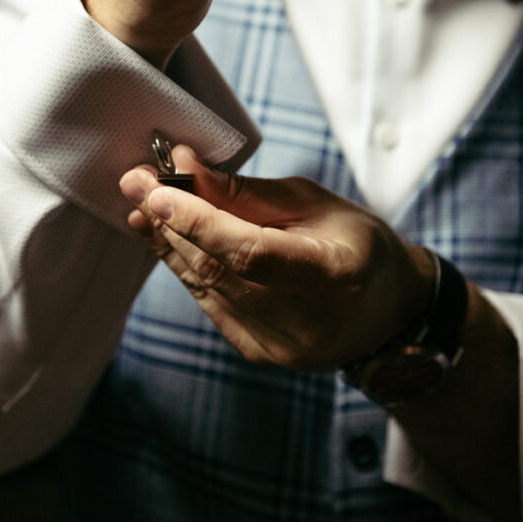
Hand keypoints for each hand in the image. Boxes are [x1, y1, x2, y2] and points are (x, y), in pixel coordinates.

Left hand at [119, 145, 435, 370]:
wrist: (386, 310)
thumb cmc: (356, 244)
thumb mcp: (313, 202)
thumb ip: (245, 191)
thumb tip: (184, 167)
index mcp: (335, 276)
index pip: (251, 251)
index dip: (198, 221)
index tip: (156, 189)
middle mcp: (308, 322)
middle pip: (219, 269)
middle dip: (170, 222)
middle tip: (136, 182)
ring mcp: (282, 347)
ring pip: (206, 287)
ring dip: (168, 243)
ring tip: (143, 206)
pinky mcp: (261, 355)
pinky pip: (210, 304)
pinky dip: (185, 268)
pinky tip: (167, 239)